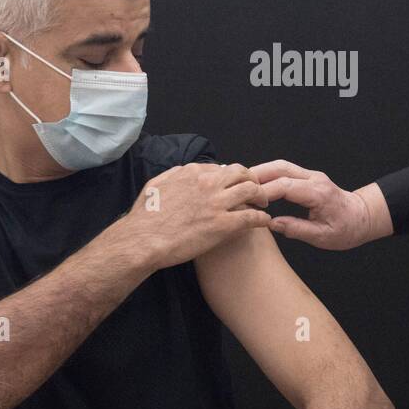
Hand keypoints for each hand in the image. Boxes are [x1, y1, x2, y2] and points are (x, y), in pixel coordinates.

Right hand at [119, 163, 270, 270]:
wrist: (143, 240)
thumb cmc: (145, 217)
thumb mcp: (156, 185)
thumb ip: (174, 175)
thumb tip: (185, 172)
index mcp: (193, 172)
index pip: (221, 168)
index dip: (230, 177)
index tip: (233, 185)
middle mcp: (208, 183)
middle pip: (242, 173)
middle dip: (251, 179)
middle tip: (255, 190)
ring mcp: (217, 203)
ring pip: (251, 190)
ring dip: (261, 196)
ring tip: (263, 203)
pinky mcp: (224, 224)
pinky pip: (252, 217)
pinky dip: (261, 218)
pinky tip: (264, 222)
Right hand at [250, 160, 386, 249]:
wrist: (363, 217)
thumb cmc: (346, 229)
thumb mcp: (323, 237)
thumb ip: (297, 230)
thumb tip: (272, 224)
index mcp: (318, 193)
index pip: (285, 186)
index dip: (263, 192)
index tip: (247, 202)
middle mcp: (314, 179)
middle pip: (280, 168)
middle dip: (256, 175)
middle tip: (235, 185)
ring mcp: (311, 175)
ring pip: (281, 166)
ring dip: (260, 171)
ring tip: (240, 183)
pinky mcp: (307, 177)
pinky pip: (284, 171)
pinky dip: (268, 174)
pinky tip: (254, 183)